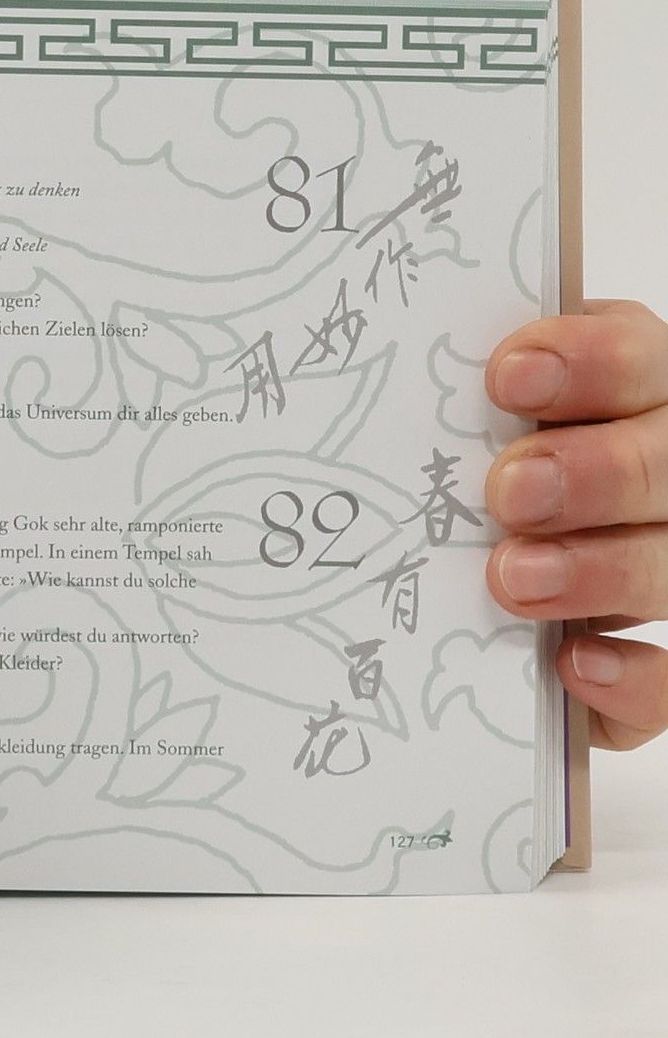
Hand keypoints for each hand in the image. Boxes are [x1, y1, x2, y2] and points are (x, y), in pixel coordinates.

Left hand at [486, 300, 667, 747]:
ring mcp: (666, 563)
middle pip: (664, 463)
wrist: (493, 574)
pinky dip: (632, 677)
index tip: (508, 378)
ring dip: (599, 570)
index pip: (638, 359)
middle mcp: (666, 475)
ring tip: (512, 577)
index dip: (589, 364)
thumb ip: (472, 408)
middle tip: (509, 491)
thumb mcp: (478, 425)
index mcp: (633, 393)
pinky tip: (572, 663)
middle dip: (593, 474)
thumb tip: (396, 385)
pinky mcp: (657, 659)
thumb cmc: (477, 470)